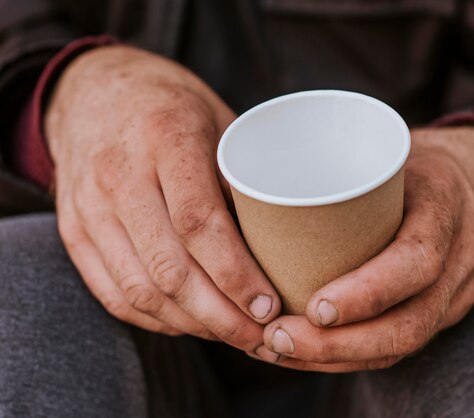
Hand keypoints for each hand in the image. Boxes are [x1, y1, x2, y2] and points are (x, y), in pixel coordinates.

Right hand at [47, 45, 280, 353]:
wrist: (90, 90)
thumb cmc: (170, 106)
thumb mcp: (217, 120)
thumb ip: (243, 175)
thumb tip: (284, 240)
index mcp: (166, 140)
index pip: (199, 223)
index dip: (236, 274)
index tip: (269, 306)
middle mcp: (120, 176)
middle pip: (170, 268)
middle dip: (220, 315)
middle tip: (259, 336)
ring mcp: (89, 207)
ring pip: (139, 289)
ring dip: (191, 324)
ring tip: (232, 336)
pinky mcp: (74, 231)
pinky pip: (112, 292)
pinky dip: (154, 318)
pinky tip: (189, 323)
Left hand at [252, 126, 473, 370]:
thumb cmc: (419, 163)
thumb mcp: (392, 149)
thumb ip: (341, 168)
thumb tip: (253, 184)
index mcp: (445, 207)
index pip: (417, 261)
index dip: (368, 293)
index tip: (314, 307)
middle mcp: (459, 258)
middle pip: (410, 323)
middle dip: (340, 344)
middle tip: (277, 338)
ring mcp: (457, 290)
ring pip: (404, 344)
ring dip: (338, 359)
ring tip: (279, 350)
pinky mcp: (442, 309)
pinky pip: (401, 345)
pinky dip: (351, 356)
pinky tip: (307, 355)